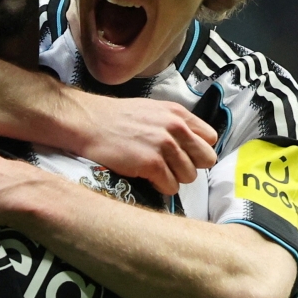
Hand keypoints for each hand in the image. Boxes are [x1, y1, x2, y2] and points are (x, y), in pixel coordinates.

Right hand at [74, 94, 217, 193]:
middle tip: (170, 166)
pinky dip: (160, 186)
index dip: (197, 150)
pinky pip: (171, 186)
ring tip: (153, 171)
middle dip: (190, 165)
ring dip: (173, 177)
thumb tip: (192, 146)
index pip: (209, 138)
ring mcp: (164, 146)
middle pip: (205, 159)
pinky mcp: (151, 164)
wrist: (87, 123)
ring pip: (189, 176)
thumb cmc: (115, 119)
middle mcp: (175, 128)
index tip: (184, 154)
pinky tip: (144, 176)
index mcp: (178, 113)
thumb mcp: (152, 111)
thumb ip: (175, 125)